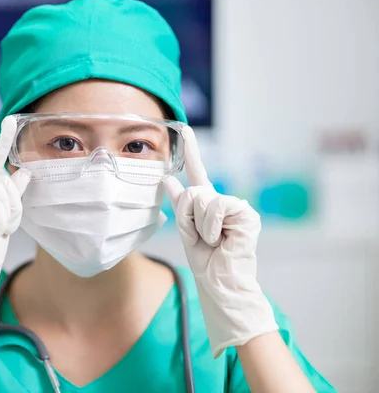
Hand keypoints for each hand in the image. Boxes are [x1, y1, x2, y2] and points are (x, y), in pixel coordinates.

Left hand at [163, 126, 277, 357]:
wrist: (221, 284)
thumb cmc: (206, 262)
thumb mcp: (186, 231)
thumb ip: (180, 205)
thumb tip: (168, 178)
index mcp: (208, 205)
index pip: (198, 174)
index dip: (193, 152)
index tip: (185, 129)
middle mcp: (223, 202)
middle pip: (192, 192)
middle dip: (188, 218)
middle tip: (202, 238)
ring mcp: (236, 207)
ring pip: (201, 199)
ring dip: (199, 225)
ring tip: (213, 241)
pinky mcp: (245, 213)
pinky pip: (215, 208)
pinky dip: (211, 227)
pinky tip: (222, 240)